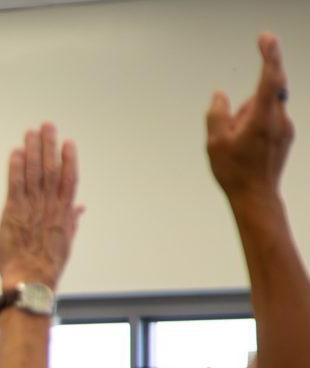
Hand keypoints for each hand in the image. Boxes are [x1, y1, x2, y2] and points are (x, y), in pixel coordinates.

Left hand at [0, 123, 82, 290]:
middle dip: (50, 145)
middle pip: (52, 168)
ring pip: (35, 172)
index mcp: (64, 213)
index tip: (68, 142)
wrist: (30, 279)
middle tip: (48, 126)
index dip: (69, 158)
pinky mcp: (13, 213)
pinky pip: (15, 184)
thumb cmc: (47, 265)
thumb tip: (80, 207)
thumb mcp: (66, 241)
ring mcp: (32, 208)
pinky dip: (16, 167)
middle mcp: (50, 206)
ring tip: (31, 132)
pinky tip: (16, 153)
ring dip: (33, 150)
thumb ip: (72, 220)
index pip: (70, 178)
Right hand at [207, 33, 293, 202]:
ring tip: (237, 145)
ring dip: (249, 117)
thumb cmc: (235, 172)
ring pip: (265, 108)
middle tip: (231, 130)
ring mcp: (285, 128)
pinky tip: (247, 149)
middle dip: (244, 105)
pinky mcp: (286, 136)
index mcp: (262, 117)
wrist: (255, 197)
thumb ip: (216, 113)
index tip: (265, 38)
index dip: (268, 54)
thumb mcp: (214, 142)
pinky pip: (270, 120)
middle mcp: (278, 119)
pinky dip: (256, 126)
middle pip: (263, 94)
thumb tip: (220, 96)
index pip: (269, 77)